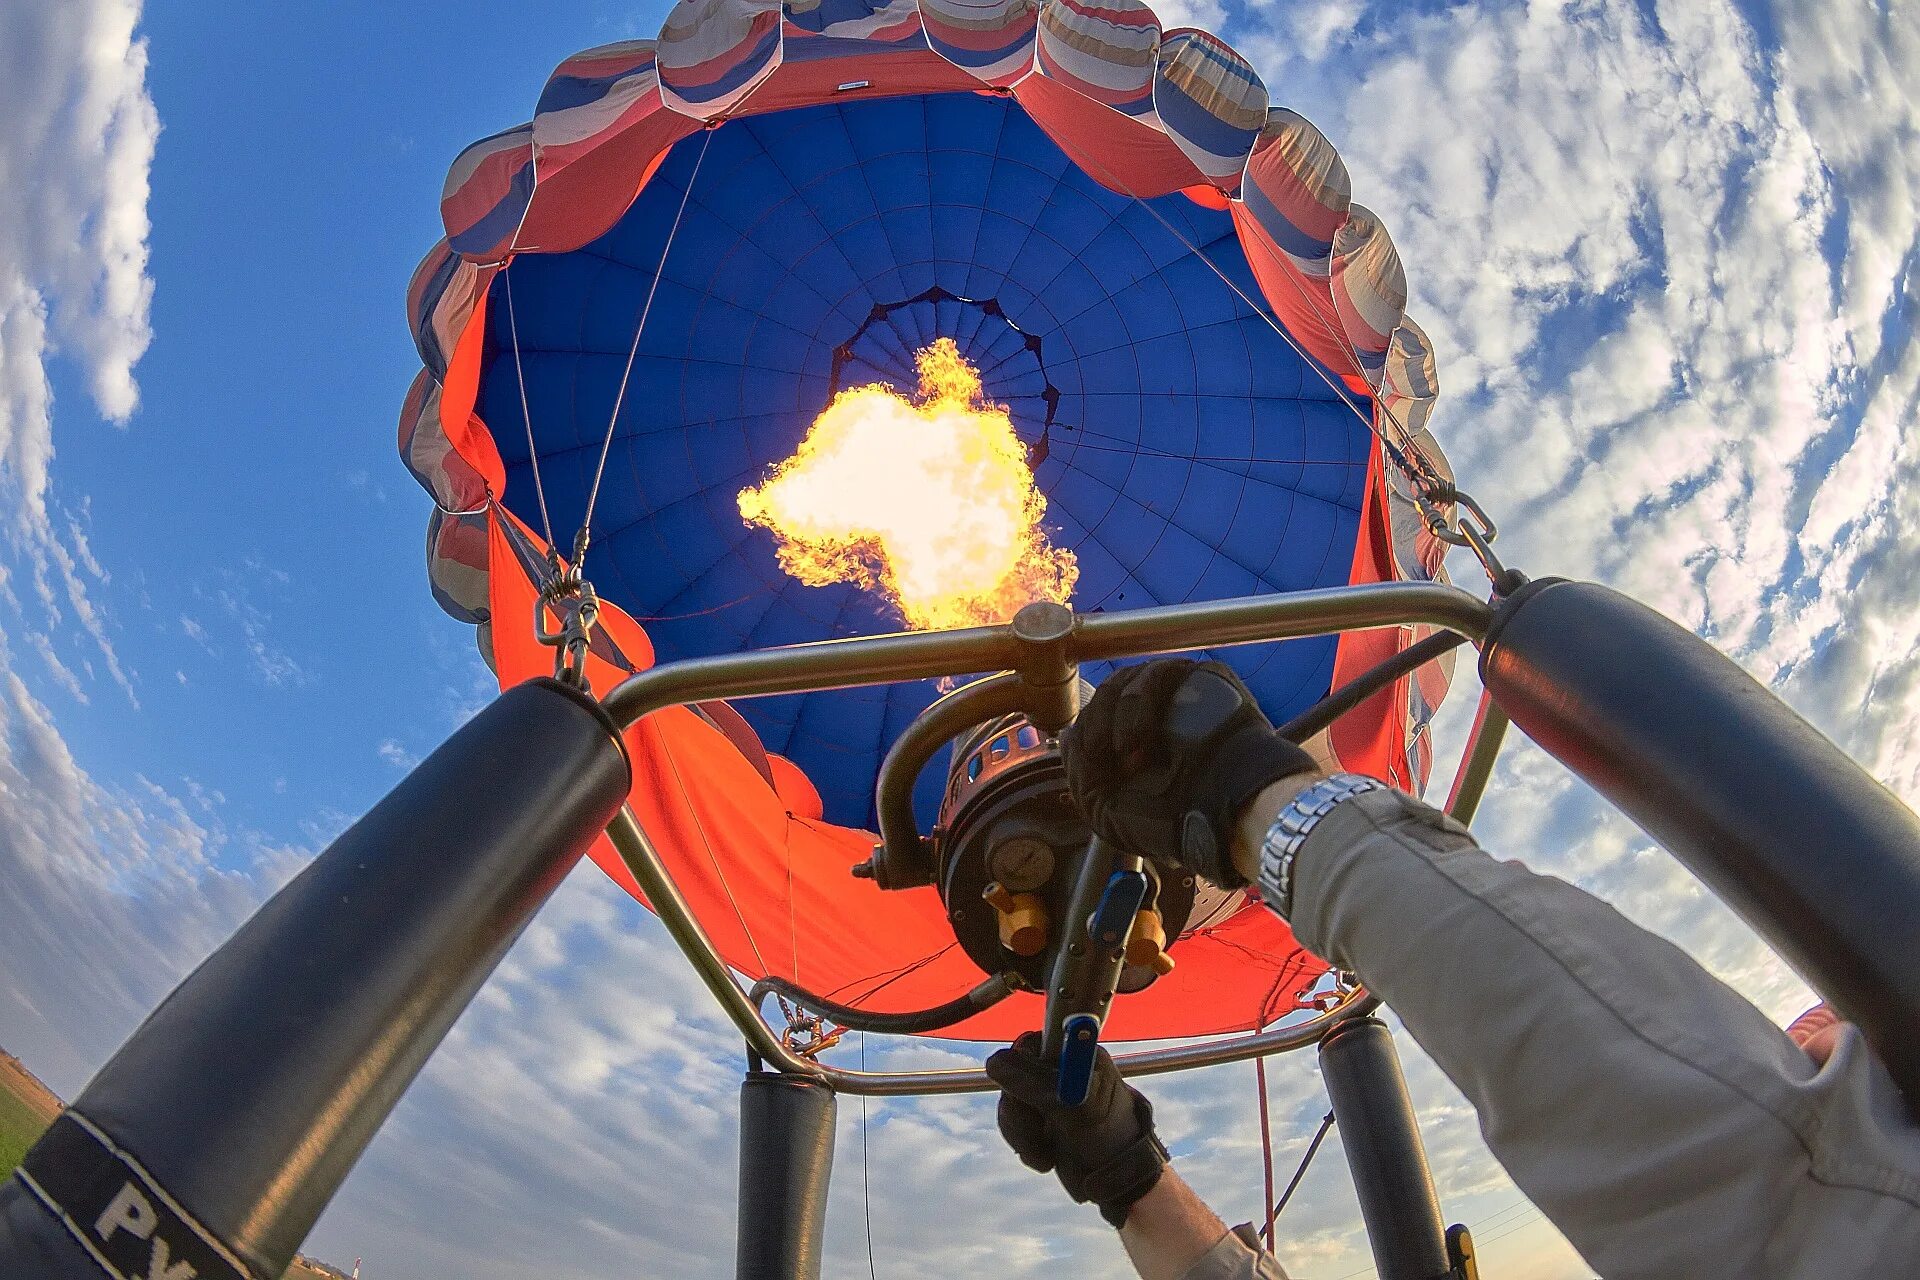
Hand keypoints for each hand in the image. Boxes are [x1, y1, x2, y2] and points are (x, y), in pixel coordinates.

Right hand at [986, 1032, 1168, 1226]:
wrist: (1122, 1179)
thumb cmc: (1111, 1136)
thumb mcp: (1076, 1107)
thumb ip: (1037, 1083)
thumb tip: (994, 1062)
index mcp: (1077, 1054)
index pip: (1031, 1044)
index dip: (1018, 1067)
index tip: (1022, 1096)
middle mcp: (1060, 1069)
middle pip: (1013, 1074)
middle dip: (1019, 1109)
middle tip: (1034, 1133)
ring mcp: (1048, 1094)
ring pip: (1010, 1101)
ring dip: (1021, 1132)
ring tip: (1044, 1155)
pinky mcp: (1039, 1119)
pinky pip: (1013, 1123)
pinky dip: (1022, 1142)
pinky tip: (1044, 1157)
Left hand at [1062, 659, 1316, 887]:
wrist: (1218, 813)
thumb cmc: (1170, 819)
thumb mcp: (1103, 808)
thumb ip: (1079, 769)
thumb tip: (1069, 733)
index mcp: (1136, 746)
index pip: (1093, 719)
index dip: (1082, 735)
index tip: (1088, 764)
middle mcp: (1155, 719)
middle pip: (1102, 697)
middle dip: (1092, 728)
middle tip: (1103, 759)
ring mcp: (1176, 697)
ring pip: (1121, 682)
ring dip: (1110, 718)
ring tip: (1123, 753)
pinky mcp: (1198, 679)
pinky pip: (1153, 673)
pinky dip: (1136, 705)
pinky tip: (1137, 740)